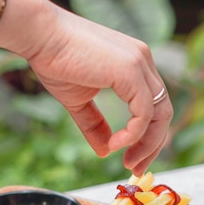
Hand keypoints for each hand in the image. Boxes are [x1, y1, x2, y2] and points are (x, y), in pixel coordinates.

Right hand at [27, 7, 172, 175]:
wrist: (40, 35)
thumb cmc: (54, 60)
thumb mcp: (78, 100)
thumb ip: (94, 124)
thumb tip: (104, 152)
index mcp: (135, 64)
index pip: (154, 105)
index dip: (148, 136)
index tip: (132, 158)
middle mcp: (143, 61)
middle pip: (164, 112)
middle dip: (153, 145)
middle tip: (136, 169)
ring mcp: (139, 63)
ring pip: (160, 114)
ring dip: (147, 144)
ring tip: (127, 162)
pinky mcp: (130, 71)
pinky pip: (144, 113)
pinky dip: (134, 134)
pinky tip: (116, 144)